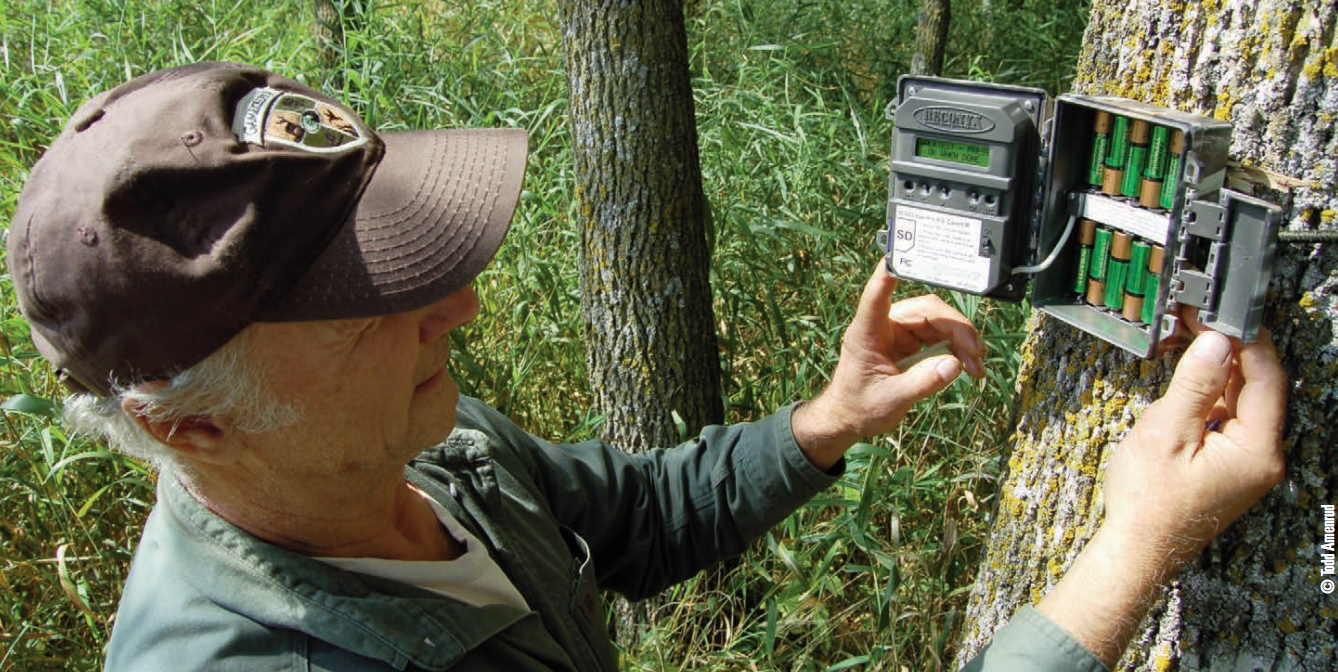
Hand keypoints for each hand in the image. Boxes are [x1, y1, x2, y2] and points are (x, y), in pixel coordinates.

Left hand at [792, 264, 986, 468]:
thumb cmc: (858, 407)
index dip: (889, 273)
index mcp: (868, 332)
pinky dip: (956, 350)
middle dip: (956, 328)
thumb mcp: (892, 400)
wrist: (848, 419)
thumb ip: (923, 382)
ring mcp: (899, 333)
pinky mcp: (910, 344)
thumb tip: (955, 365)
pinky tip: (969, 366)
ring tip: (977, 366)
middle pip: (927, 309)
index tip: (899, 255)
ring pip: (938, 322)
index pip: (878, 295)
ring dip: (961, 341)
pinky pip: (939, 338)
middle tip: (976, 352)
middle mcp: (884, 325)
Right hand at [1102, 321, 1287, 568]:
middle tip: (1199, 323)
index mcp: (1257, 449)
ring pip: (1240, 404)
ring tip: (1186, 348)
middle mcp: (1262, 457)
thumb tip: (1215, 343)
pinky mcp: (1229, 469)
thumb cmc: (1149, 501)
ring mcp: (1247, 464)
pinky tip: (1184, 388)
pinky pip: (1227, 422)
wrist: (1137, 550)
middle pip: (1256, 390)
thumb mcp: (1167, 432)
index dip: (1248, 341)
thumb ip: (1194, 385)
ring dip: (1216, 376)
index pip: (1267, 379)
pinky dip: (1209, 400)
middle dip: (1229, 354)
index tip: (1225, 314)